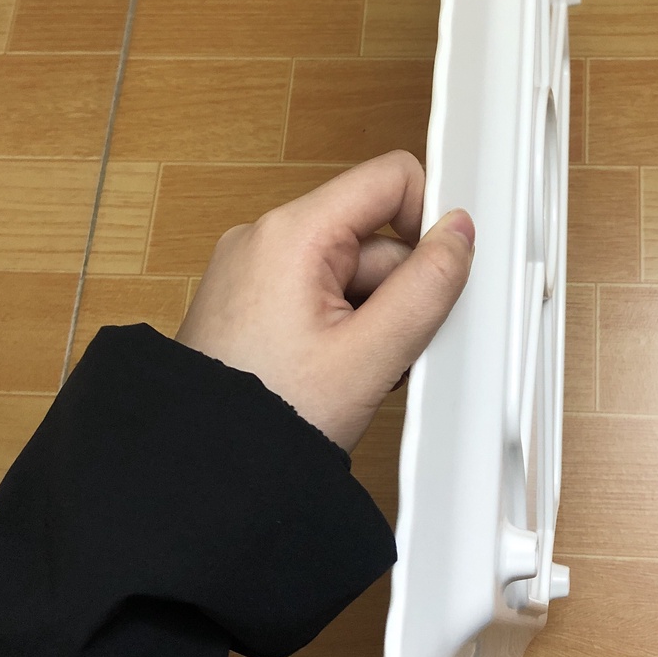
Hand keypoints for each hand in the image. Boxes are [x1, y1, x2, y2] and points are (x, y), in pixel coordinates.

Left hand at [175, 150, 474, 452]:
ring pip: (351, 270)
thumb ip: (427, 286)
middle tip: (392, 349)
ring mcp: (254, 270)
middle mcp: (266, 238)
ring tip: (359, 373)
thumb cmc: (266, 423)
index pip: (388, 178)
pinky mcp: (251, 300)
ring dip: (374, 316)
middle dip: (398, 289)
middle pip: (373, 234)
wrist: (198, 478)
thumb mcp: (370, 355)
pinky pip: (320, 293)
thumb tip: (459, 234)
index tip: (446, 267)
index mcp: (292, 234)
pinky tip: (339, 373)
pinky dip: (344, 326)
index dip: (430, 217)